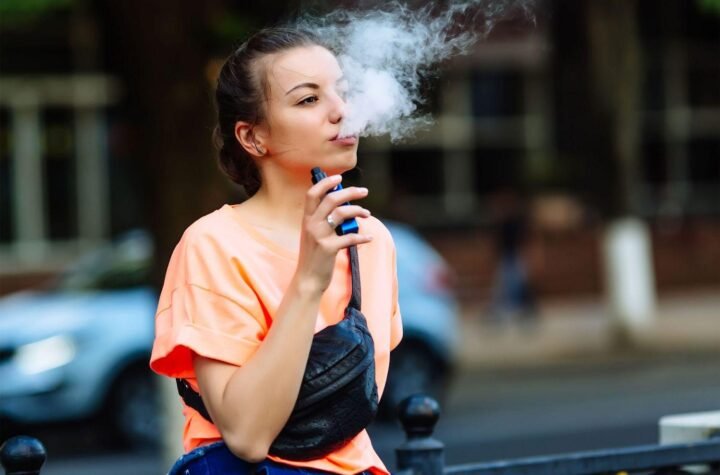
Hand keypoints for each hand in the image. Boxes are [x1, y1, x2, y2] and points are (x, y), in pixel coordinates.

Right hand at [294, 174, 371, 295]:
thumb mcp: (313, 235)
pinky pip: (350, 237)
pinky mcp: (329, 248)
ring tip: (367, 214)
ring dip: (358, 211)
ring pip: (342, 213)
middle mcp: (311, 224)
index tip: (339, 177)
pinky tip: (369, 238)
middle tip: (364, 191)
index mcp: (306, 219)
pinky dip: (362, 237)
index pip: (312, 193)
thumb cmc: (314, 256)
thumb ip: (323, 220)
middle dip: (350, 192)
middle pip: (331, 199)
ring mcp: (319, 236)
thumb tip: (343, 206)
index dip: (325, 182)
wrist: (307, 279)